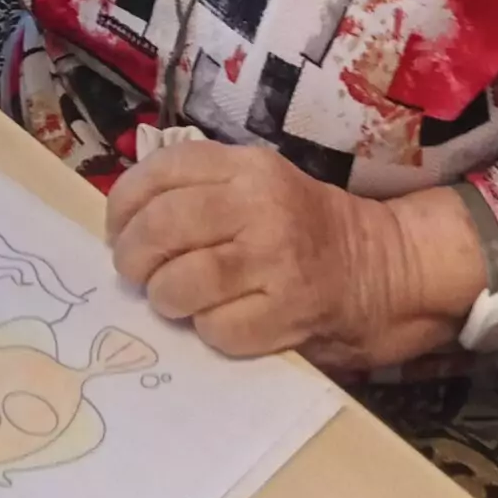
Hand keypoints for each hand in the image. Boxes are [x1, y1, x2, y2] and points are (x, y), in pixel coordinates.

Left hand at [106, 143, 484, 370]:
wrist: (379, 265)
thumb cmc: (300, 225)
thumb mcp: (256, 183)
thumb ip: (199, 189)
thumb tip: (124, 222)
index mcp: (247, 165)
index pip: (160, 171)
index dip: (123, 205)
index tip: (118, 230)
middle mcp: (259, 205)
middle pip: (160, 228)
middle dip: (132, 258)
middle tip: (136, 273)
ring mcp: (273, 259)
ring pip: (178, 284)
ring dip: (165, 299)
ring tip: (176, 298)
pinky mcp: (285, 312)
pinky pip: (214, 329)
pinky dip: (207, 331)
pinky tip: (223, 319)